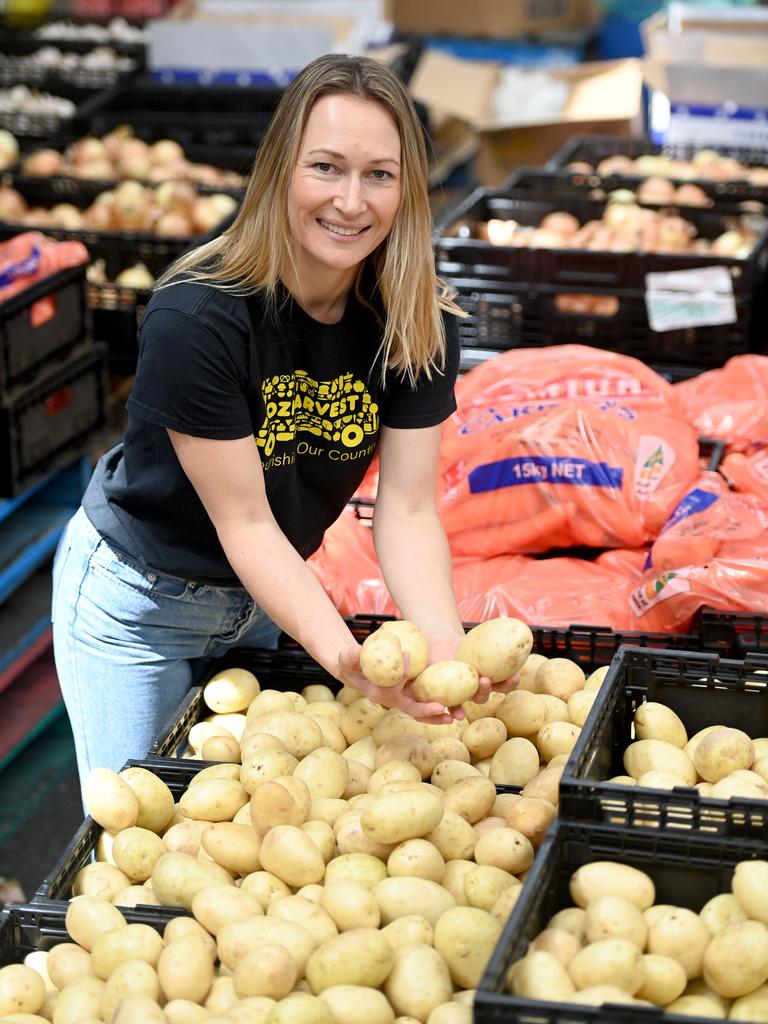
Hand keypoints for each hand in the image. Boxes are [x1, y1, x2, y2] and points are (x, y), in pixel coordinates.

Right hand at [337, 644, 453, 724]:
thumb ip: (350, 655)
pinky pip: (423, 704)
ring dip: (436, 716)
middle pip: (410, 709)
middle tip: (441, 708)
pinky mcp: (408, 696)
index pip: (393, 686)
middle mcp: (392, 700)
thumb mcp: (347, 657)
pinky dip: (436, 708)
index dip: (402, 672)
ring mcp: (401, 700)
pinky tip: (453, 707)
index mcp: (378, 692)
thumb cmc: (351, 662)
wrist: (356, 669)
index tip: (409, 655)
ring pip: (420, 712)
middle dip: (425, 710)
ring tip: (453, 717)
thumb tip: (356, 650)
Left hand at [425, 635, 519, 715]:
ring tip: (460, 711)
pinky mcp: (440, 694)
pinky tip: (447, 714)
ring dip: (462, 707)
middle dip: (485, 691)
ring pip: (461, 705)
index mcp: (488, 680)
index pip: (503, 685)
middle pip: (482, 697)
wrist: (440, 644)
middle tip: (485, 679)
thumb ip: (497, 638)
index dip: (509, 683)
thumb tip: (520, 627)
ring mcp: (457, 694)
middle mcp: (473, 691)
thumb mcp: (480, 640)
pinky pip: (444, 704)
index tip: (515, 675)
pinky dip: (447, 710)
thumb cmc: (465, 642)